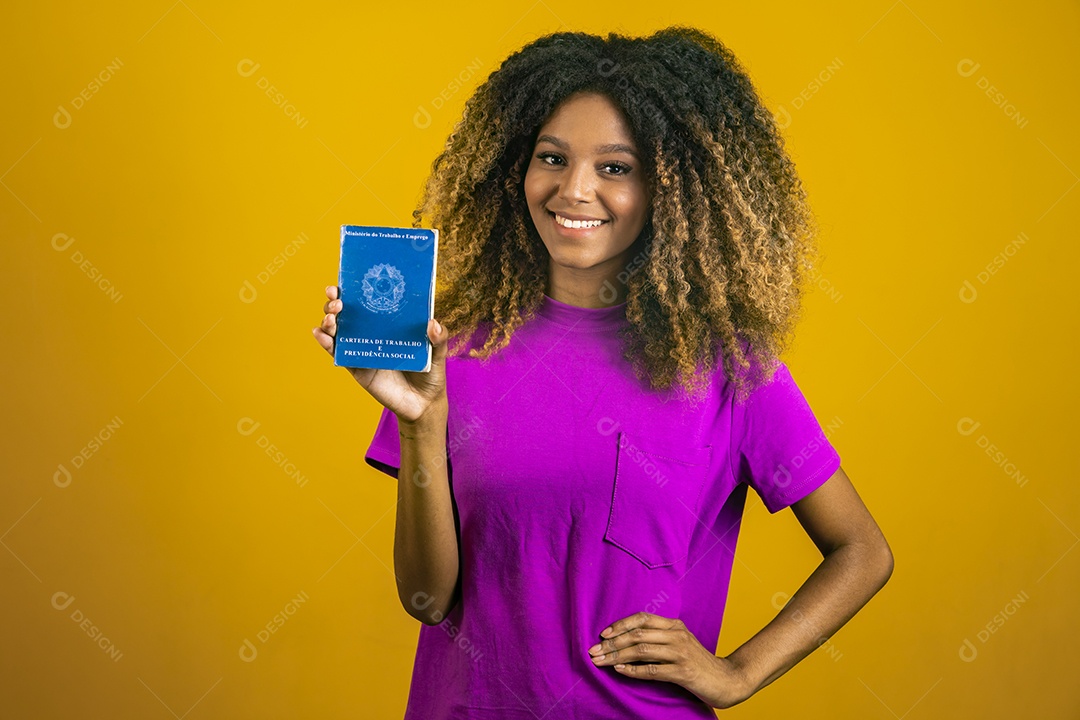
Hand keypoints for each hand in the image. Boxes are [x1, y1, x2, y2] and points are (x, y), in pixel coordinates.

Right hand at [311, 285, 448, 423]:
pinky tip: (320, 334)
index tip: (347, 282)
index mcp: (389, 323)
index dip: (355, 289)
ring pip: (338, 330)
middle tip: (338, 302)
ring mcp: (362, 349)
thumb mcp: (438, 353)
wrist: (423, 404)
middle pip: (347, 312)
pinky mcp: (356, 367)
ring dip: (328, 321)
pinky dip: (326, 342)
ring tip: (331, 319)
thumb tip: (432, 323)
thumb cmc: (430, 373)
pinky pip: (338, 353)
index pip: (369, 301)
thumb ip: (439, 339)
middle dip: (336, 302)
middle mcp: (372, 332)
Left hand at [587, 612, 752, 709]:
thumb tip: (627, 640)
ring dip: (617, 656)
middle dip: (612, 643)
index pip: (642, 618)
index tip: (603, 634)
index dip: (620, 625)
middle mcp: (677, 635)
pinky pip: (652, 670)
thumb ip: (659, 637)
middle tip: (593, 651)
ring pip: (642, 651)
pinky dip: (633, 670)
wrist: (727, 679)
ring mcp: (680, 653)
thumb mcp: (680, 643)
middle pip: (637, 634)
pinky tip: (620, 670)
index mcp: (674, 625)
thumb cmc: (698, 662)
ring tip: (601, 661)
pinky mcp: (683, 672)